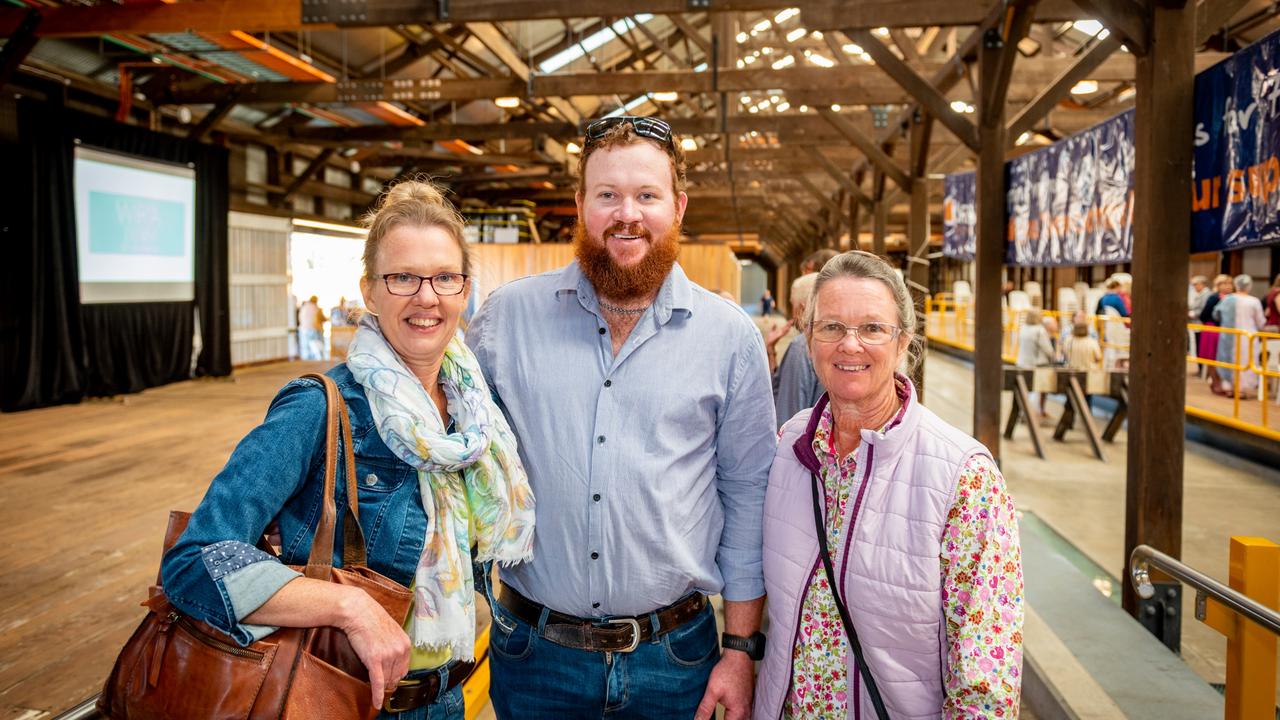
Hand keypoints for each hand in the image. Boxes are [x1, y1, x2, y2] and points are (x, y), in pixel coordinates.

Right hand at [338, 587, 411, 709]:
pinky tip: (376, 704)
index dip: (394, 676)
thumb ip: (395, 646)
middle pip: (394, 676)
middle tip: (379, 683)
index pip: (403, 670)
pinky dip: (377, 695)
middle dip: (387, 681)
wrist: (358, 611)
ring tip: (374, 686)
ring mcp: (388, 655)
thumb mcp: (391, 631)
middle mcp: (399, 650)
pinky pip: (377, 682)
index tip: (389, 680)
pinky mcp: (374, 660)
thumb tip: (394, 660)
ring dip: (379, 685)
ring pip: (385, 680)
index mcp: (405, 644)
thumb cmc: (371, 619)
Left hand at [694, 650, 755, 719]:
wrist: (739, 655)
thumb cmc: (728, 670)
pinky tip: (729, 713)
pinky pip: (743, 714)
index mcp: (738, 712)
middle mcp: (746, 711)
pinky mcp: (747, 699)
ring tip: (721, 716)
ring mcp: (748, 705)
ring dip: (730, 719)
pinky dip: (734, 716)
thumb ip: (705, 709)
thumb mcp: (712, 691)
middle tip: (708, 718)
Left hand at [764, 319, 791, 348]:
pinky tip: (788, 329)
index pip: (785, 326)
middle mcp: (781, 332)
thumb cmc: (771, 338)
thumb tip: (774, 323)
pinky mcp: (779, 336)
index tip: (791, 320)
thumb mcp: (772, 331)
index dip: (788, 323)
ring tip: (791, 323)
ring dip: (788, 326)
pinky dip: (786, 331)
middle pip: (786, 327)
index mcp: (780, 331)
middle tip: (793, 320)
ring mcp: (781, 334)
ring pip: (786, 330)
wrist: (769, 343)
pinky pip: (783, 333)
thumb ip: (773, 327)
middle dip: (789, 324)